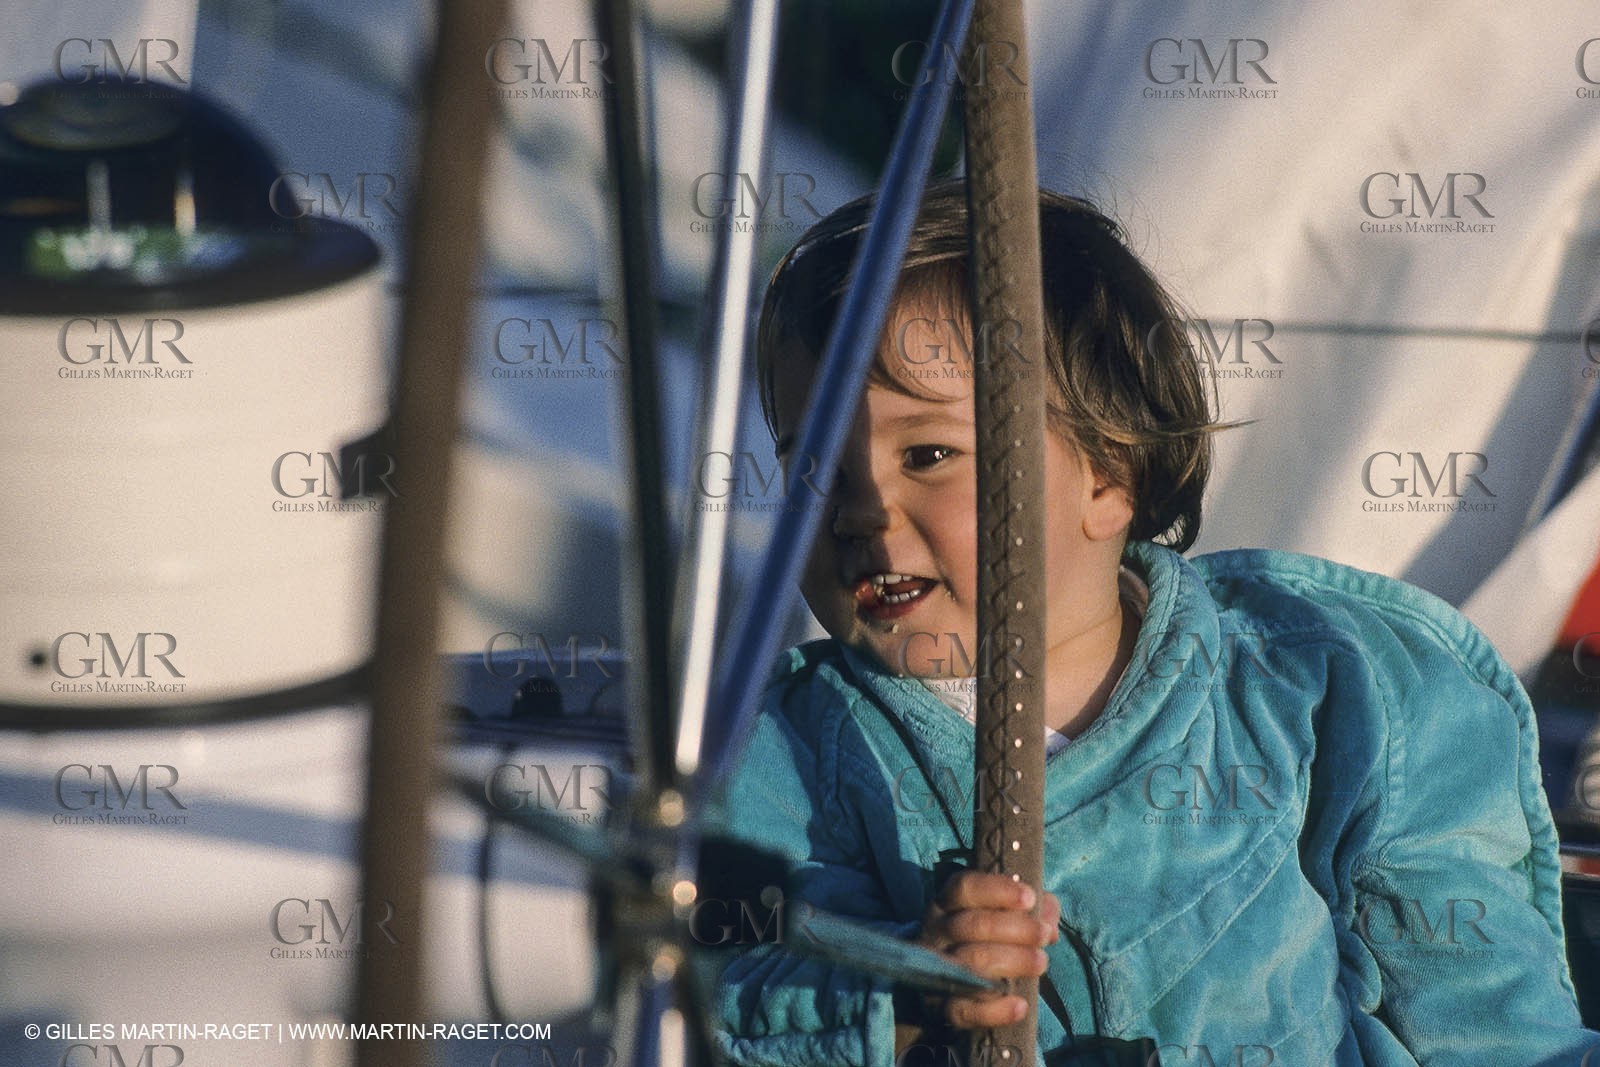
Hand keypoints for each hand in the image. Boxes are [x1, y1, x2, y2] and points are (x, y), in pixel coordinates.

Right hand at [915, 871, 1060, 1030]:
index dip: (997, 890)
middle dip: (1015, 928)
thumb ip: (1032, 911)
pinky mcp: (941, 1006)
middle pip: (973, 924)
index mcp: (949, 904)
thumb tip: (1050, 924)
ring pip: (972, 961)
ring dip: (1013, 960)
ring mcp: (938, 969)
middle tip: (1043, 936)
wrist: (953, 987)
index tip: (1030, 898)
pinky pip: (964, 1009)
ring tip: (1041, 963)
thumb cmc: (987, 940)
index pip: (965, 888)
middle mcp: (937, 932)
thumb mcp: (1006, 916)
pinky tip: (1020, 1006)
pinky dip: (994, 1010)